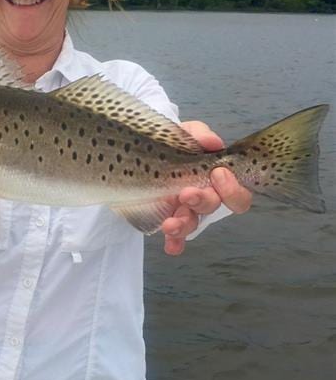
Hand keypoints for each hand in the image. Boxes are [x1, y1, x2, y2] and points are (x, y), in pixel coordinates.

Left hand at [161, 120, 251, 255]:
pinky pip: (175, 238)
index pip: (237, 193)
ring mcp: (184, 209)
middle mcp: (203, 197)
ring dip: (184, 226)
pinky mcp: (165, 218)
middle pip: (213, 207)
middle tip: (186, 194)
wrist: (142, 150)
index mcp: (214, 179)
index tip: (217, 174)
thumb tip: (213, 142)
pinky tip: (171, 247)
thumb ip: (200, 135)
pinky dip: (175, 243)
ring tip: (170, 224)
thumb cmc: (174, 143)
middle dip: (203, 201)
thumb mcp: (186, 132)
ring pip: (192, 224)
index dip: (233, 188)